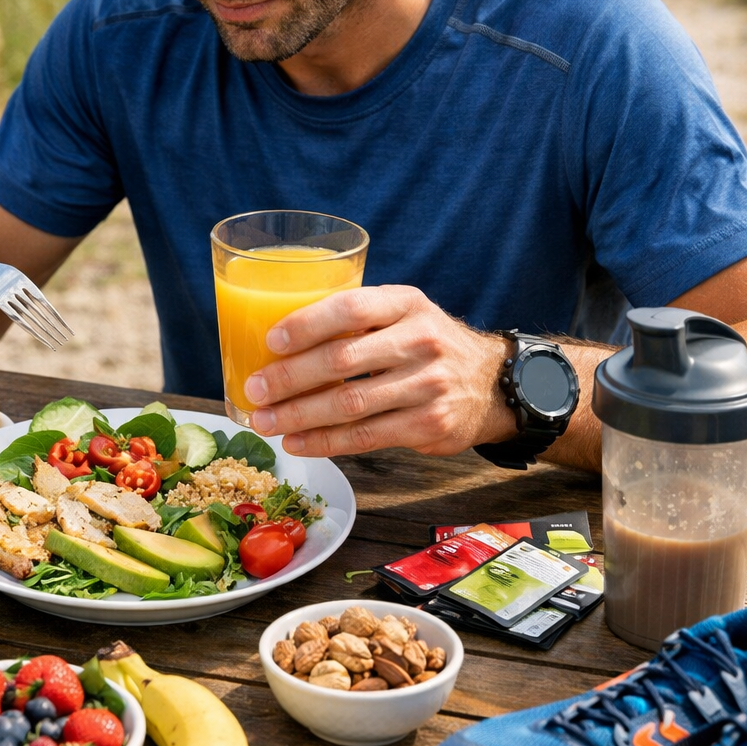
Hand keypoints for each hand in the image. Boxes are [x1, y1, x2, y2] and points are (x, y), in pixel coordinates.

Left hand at [244, 285, 514, 457]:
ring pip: (350, 404)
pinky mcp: (428, 425)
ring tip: (266, 421)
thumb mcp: (404, 314)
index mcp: (407, 303)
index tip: (271, 341)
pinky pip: (365, 437)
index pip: (352, 308)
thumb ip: (359, 320)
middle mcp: (422, 340)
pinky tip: (298, 441)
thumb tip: (280, 341)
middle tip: (255, 389)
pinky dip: (325, 442)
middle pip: (343, 360)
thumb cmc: (426, 345)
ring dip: (299, 416)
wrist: (491, 383)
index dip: (307, 324)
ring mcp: (428, 385)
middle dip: (290, 377)